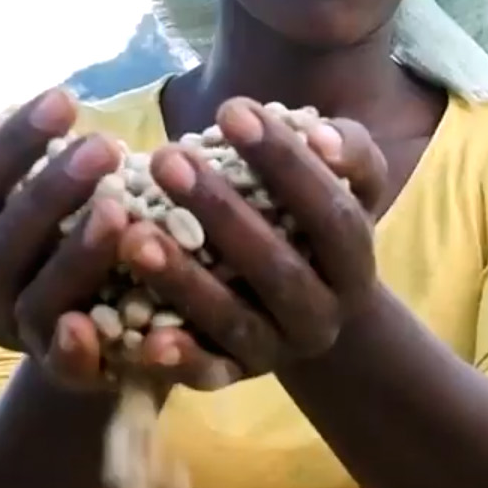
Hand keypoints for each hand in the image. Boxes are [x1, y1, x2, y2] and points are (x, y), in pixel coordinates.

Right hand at [0, 88, 243, 393]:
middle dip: (49, 192)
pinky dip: (76, 347)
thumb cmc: (81, 247)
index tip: (63, 98)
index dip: (10, 146)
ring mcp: (27, 339)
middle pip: (0, 244)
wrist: (110, 343)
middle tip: (103, 144)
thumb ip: (26, 169)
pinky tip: (91, 320)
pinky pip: (68, 368)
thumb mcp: (53, 205)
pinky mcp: (71, 378)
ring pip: (36, 300)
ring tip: (120, 210)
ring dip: (74, 254)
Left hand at [117, 97, 386, 377]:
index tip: (232, 109)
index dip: (284, 162)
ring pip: (233, 321)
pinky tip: (143, 338)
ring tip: (133, 235)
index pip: (328, 210)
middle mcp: (323, 315)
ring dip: (183, 280)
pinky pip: (206, 374)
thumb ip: (345, 151)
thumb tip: (319, 136)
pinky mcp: (234, 378)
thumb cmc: (314, 223)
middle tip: (166, 158)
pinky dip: (178, 360)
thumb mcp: (347, 184)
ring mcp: (277, 350)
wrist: (310, 310)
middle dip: (220, 213)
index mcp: (354, 261)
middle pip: (277, 269)